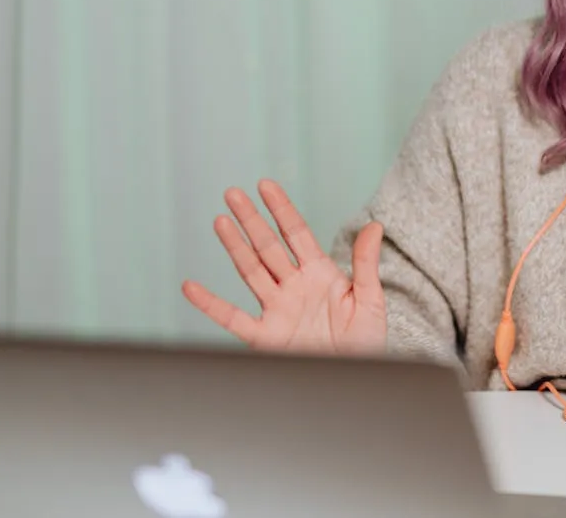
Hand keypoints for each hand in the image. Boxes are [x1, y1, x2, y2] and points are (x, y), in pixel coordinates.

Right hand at [182, 179, 386, 355]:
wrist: (356, 379)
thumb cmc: (366, 343)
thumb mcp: (370, 300)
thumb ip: (366, 264)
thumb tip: (374, 225)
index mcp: (320, 274)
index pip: (296, 234)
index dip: (281, 209)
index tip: (266, 185)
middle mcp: (294, 287)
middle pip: (267, 246)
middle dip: (250, 219)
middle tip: (232, 193)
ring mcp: (277, 310)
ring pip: (250, 271)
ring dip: (234, 247)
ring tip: (220, 220)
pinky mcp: (265, 337)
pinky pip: (233, 318)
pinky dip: (211, 304)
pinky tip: (191, 288)